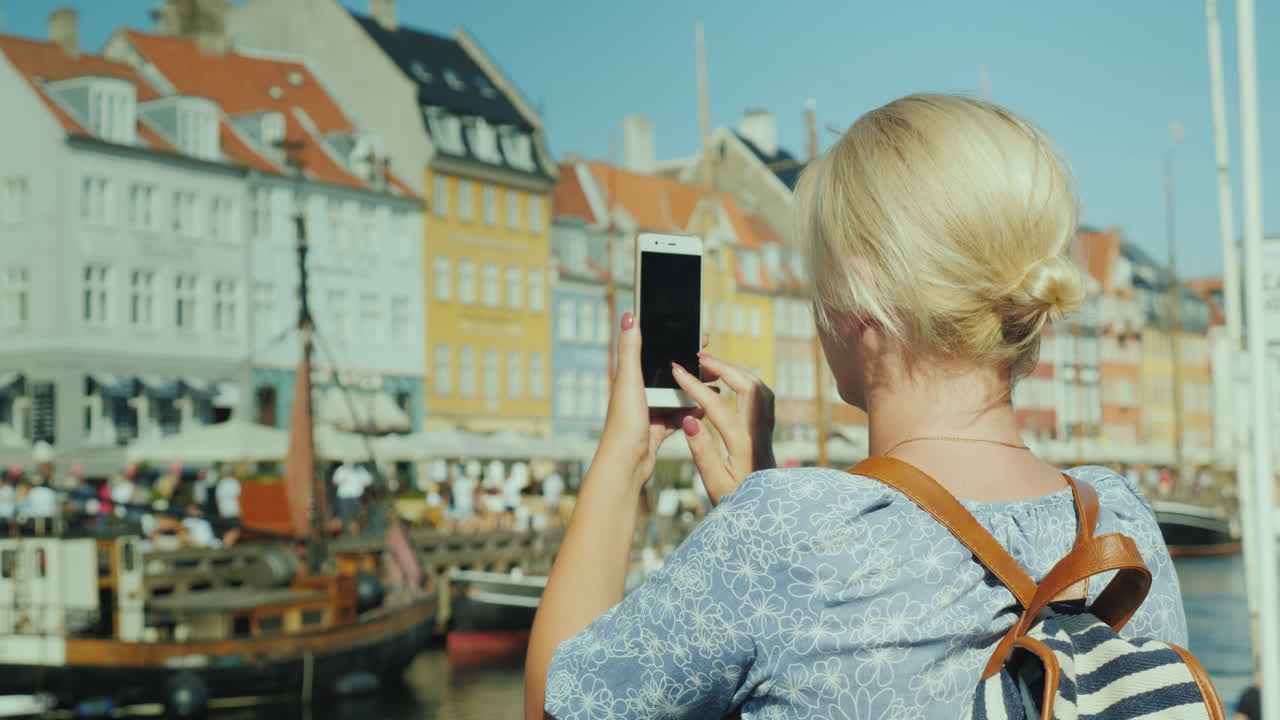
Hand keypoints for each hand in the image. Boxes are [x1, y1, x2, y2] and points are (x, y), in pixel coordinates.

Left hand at [595, 312, 702, 490]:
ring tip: (715, 383)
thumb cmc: (624, 422)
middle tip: (712, 360)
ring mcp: (650, 412)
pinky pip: (680, 417)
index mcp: (630, 379)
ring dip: (694, 390)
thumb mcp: (629, 380)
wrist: (626, 463)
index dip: (675, 341)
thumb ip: (631, 348)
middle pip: (669, 375)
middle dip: (690, 367)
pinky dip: (692, 412)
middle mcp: (639, 393)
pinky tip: (707, 408)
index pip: (655, 352)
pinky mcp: (659, 430)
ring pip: (677, 396)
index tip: (698, 334)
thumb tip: (629, 315)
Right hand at [671, 353, 775, 504]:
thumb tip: (690, 419)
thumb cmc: (738, 505)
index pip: (717, 405)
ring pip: (760, 389)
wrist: (767, 517)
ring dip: (737, 371)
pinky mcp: (768, 434)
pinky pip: (764, 398)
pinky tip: (733, 383)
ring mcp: (767, 432)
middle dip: (723, 367)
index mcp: (743, 444)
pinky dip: (747, 383)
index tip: (677, 371)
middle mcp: (759, 433)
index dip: (695, 385)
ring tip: (713, 365)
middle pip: (748, 386)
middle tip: (698, 358)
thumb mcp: (715, 485)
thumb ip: (702, 451)